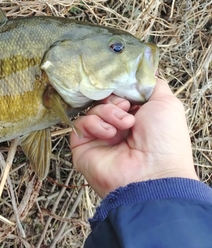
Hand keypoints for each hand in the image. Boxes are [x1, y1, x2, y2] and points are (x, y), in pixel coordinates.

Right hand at [71, 78, 197, 197]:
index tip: (126, 89)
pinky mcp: (83, 145)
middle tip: (125, 108)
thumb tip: (137, 72)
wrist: (152, 175)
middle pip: (103, 99)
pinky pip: (81, 123)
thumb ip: (151, 84)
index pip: (119, 93)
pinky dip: (96, 124)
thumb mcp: (166, 103)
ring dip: (108, 112)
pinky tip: (110, 134)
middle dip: (114, 100)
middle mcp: (117, 126)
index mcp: (136, 117)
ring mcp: (99, 136)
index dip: (120, 88)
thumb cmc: (164, 142)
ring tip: (123, 125)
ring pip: (92, 109)